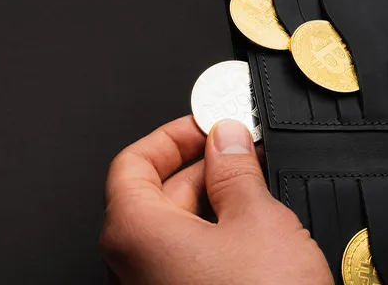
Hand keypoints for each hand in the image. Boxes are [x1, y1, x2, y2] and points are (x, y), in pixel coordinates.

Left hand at [100, 117, 331, 284]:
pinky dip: (215, 236)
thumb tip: (227, 139)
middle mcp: (131, 264)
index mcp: (133, 231)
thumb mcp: (256, 220)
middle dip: (201, 167)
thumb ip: (235, 170)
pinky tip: (253, 230)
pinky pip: (186, 259)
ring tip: (256, 188)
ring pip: (175, 228)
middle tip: (242, 151)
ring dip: (213, 201)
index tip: (206, 123)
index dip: (172, 136)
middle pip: (155, 194)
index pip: (133, 162)